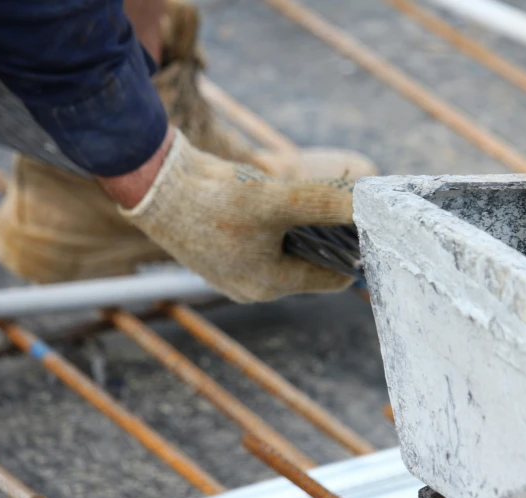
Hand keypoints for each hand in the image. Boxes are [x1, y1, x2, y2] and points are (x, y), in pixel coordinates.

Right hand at [103, 128, 355, 302]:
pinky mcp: (224, 252)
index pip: (331, 277)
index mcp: (269, 285)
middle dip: (329, 237)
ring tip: (316, 198)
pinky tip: (280, 201)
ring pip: (289, 251)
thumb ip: (325, 204)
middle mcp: (254, 285)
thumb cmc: (214, 199)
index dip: (354, 251)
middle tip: (346, 205)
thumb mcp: (277, 200)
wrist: (155, 184)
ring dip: (304, 227)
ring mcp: (237, 270)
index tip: (370, 223)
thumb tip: (369, 205)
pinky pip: (266, 242)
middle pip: (311, 265)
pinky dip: (280, 224)